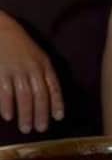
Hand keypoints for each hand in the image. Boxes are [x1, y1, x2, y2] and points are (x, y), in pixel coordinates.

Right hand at [0, 13, 63, 133]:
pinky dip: (7, 105)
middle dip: (41, 113)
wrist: (2, 30)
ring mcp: (17, 71)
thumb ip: (43, 74)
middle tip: (40, 128)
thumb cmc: (21, 46)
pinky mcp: (1, 73)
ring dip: (26, 114)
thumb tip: (48, 96)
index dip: (57, 102)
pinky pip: (5, 92)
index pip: (53, 87)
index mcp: (44, 65)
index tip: (58, 117)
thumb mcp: (38, 57)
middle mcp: (33, 69)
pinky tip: (9, 116)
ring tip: (26, 128)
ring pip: (24, 97)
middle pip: (40, 95)